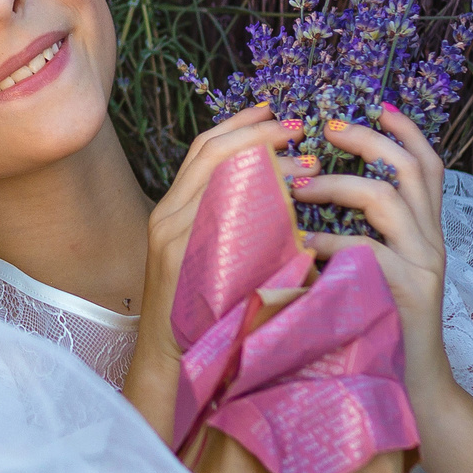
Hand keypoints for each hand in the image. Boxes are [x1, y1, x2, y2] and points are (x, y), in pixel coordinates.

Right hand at [119, 102, 309, 440]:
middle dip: (257, 132)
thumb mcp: (217, 259)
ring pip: (215, 175)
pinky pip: (218, 213)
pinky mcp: (179, 255)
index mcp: (175, 209)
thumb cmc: (202, 314)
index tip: (277, 112)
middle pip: (210, 151)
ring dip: (264, 161)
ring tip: (304, 158)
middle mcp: (168, 214)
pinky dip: (254, 199)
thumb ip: (237, 227)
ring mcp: (171, 233)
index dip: (242, 125)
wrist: (170, 360)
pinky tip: (288, 199)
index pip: (206, 150)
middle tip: (299, 126)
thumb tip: (287, 197)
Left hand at [288, 105, 448, 389]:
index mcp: (427, 232)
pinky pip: (365, 251)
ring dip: (337, 183)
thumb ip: (364, 236)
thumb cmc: (379, 329)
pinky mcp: (406, 294)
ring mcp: (424, 267)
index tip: (377, 105)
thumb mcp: (376, 273)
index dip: (406, 131)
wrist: (410, 392)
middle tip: (327, 128)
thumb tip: (313, 193)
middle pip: (411, 168)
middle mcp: (433, 242)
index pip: (429, 166)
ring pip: (386, 199)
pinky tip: (299, 242)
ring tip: (298, 184)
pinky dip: (327, 240)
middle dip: (368, 140)